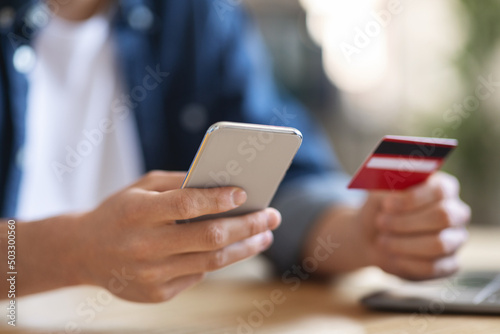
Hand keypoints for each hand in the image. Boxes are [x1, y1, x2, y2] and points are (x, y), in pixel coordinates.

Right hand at [74, 171, 280, 301]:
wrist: (83, 251)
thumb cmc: (120, 211)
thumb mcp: (142, 187)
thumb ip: (179, 183)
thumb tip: (224, 183)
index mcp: (137, 212)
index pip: (187, 205)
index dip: (219, 199)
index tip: (246, 192)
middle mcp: (143, 246)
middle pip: (209, 237)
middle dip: (248, 225)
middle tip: (273, 216)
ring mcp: (150, 275)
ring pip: (212, 262)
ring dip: (245, 247)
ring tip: (265, 235)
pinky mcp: (157, 294)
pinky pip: (198, 275)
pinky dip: (217, 260)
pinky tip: (230, 248)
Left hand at [303, 172, 469, 280]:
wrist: (370, 236)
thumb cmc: (379, 208)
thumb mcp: (378, 191)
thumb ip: (389, 182)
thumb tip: (395, 176)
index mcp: (443, 188)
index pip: (441, 190)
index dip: (413, 198)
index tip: (386, 204)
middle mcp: (456, 213)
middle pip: (443, 217)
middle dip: (406, 222)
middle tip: (381, 222)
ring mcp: (455, 240)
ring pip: (438, 244)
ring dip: (403, 243)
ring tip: (381, 240)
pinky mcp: (447, 265)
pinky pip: (432, 267)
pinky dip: (406, 262)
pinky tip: (390, 255)